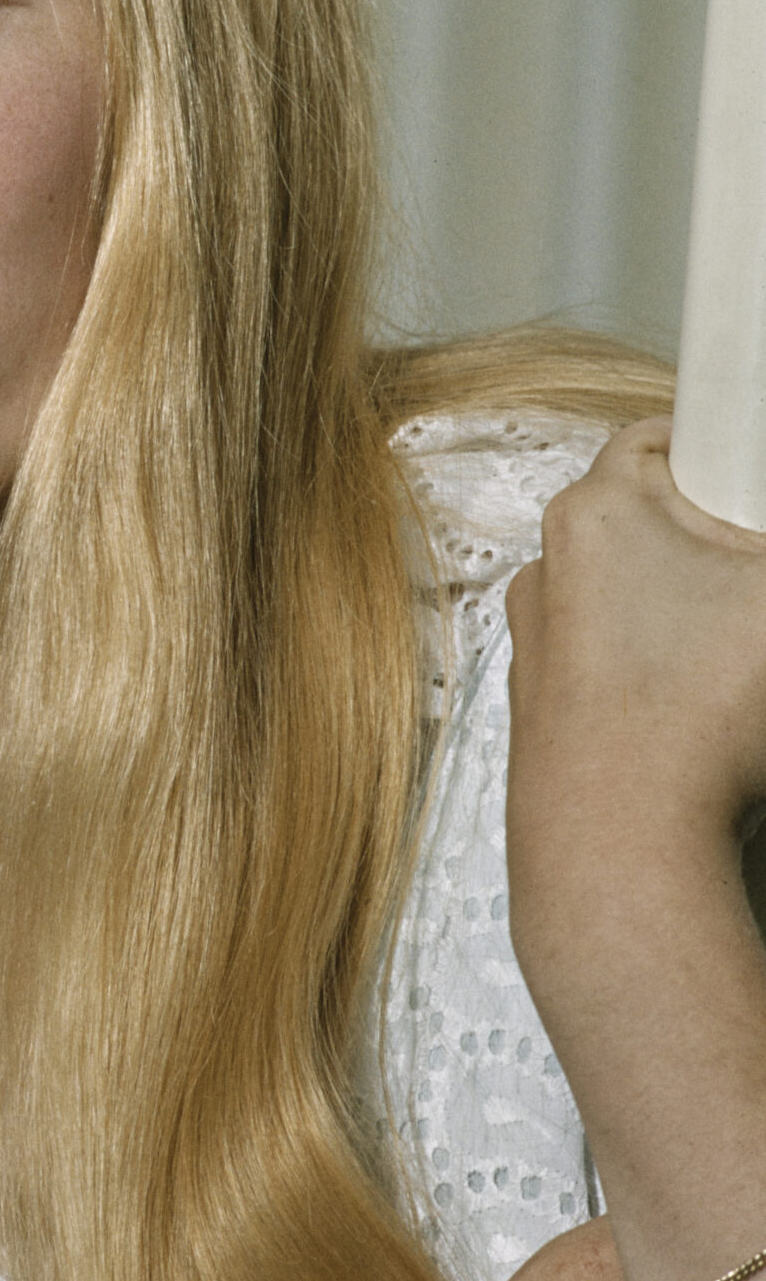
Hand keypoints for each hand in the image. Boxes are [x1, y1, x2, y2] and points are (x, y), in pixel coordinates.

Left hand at [505, 417, 765, 958]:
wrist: (621, 842)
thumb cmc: (699, 710)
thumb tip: (755, 574)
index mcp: (597, 510)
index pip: (661, 439)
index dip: (721, 454)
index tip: (751, 481)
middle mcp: (549, 563)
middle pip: (650, 522)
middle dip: (715, 545)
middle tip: (757, 586)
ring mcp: (537, 636)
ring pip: (632, 595)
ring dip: (685, 610)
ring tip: (737, 659)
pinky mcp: (541, 702)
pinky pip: (611, 659)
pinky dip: (653, 668)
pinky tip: (697, 709)